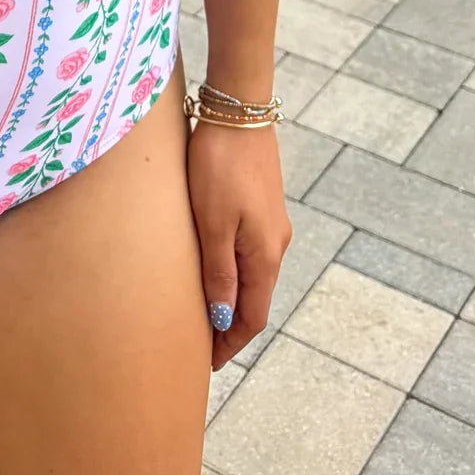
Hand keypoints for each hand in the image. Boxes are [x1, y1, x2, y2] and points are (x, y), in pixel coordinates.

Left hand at [185, 117, 291, 368]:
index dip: (230, 344)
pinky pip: (249, 252)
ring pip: (252, 275)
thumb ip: (219, 273)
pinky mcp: (261, 204)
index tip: (206, 364)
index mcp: (266, 254)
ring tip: (201, 312)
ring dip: (230, 297)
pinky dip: (233, 271)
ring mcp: (271, 223)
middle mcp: (275, 243)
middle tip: (200, 345)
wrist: (238, 109)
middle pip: (254, 299)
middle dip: (230, 326)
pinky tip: (212, 268)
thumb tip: (224, 320)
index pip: (251, 317)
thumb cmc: (219, 164)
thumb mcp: (213, 222)